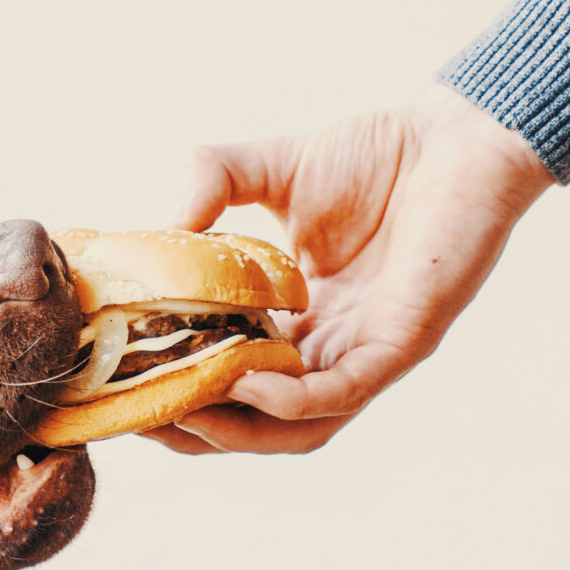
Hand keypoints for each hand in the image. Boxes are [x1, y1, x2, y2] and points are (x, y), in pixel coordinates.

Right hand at [145, 85, 554, 454]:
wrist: (455, 135)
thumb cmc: (372, 153)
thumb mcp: (265, 167)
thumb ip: (208, 183)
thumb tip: (164, 228)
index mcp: (291, 320)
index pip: (224, 374)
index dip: (171, 386)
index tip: (113, 381)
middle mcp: (323, 348)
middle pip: (251, 420)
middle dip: (190, 428)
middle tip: (133, 416)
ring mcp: (362, 352)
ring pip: (294, 426)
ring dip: (235, 433)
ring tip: (179, 416)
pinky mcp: (402, 344)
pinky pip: (341, 392)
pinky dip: (291, 401)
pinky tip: (246, 385)